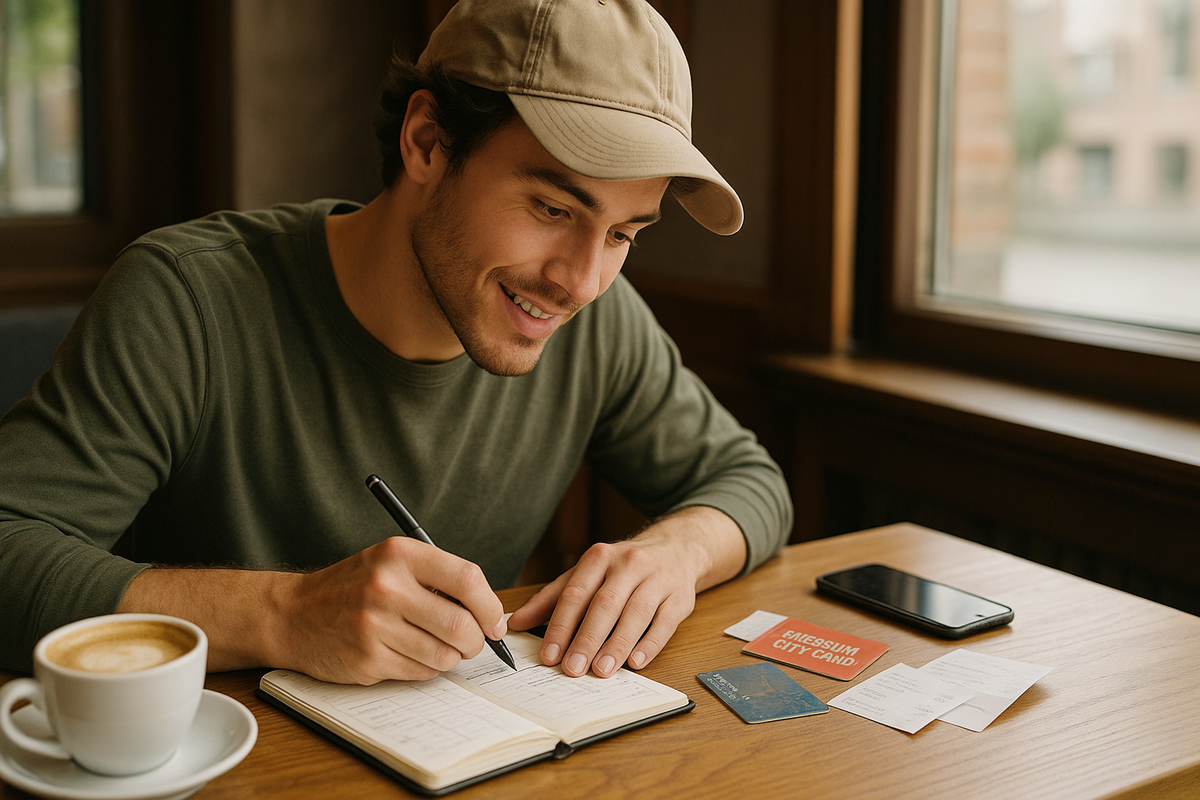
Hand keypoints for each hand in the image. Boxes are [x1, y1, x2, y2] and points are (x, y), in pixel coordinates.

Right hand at [278, 536, 507, 683]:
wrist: (292, 614)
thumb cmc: (351, 587)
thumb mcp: (390, 562)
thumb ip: (438, 578)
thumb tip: (490, 613)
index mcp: (399, 555)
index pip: (467, 579)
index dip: (490, 605)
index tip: (495, 622)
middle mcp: (387, 587)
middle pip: (461, 625)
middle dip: (476, 641)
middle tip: (471, 642)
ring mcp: (375, 625)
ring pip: (444, 655)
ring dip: (450, 657)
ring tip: (433, 645)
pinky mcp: (368, 659)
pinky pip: (421, 672)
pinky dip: (425, 668)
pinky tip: (407, 653)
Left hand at [507, 507, 745, 677]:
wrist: (676, 548)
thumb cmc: (623, 568)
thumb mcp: (586, 574)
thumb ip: (552, 598)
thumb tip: (515, 623)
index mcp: (600, 557)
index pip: (576, 593)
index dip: (561, 625)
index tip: (549, 655)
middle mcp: (629, 564)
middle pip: (605, 604)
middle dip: (587, 639)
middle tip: (573, 669)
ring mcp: (658, 579)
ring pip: (636, 614)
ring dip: (617, 645)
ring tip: (601, 671)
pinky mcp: (680, 596)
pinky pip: (664, 623)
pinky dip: (650, 644)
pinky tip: (636, 662)